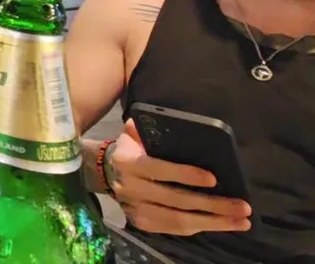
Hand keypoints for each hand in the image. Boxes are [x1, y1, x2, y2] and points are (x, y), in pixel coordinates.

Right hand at [108, 120, 250, 235]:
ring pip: (178, 220)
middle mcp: (131, 188)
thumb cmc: (132, 150)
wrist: (108, 173)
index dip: (186, 175)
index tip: (214, 179)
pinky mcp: (142, 224)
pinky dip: (200, 227)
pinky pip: (175, 229)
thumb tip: (167, 121)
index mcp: (128, 162)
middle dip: (213, 205)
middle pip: (176, 200)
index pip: (159, 169)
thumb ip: (146, 128)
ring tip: (241, 221)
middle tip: (243, 207)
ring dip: (213, 222)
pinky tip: (222, 224)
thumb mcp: (134, 134)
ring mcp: (136, 210)